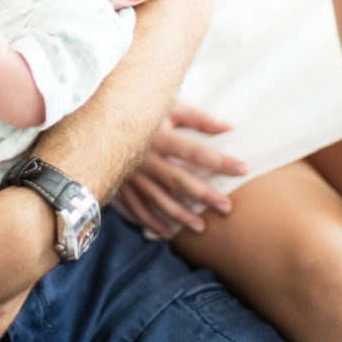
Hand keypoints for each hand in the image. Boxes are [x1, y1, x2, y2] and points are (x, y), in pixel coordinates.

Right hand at [118, 104, 246, 237]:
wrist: (99, 120)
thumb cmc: (140, 111)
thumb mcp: (168, 107)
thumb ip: (198, 118)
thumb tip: (230, 127)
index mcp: (157, 135)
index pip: (193, 151)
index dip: (218, 160)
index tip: (242, 168)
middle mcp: (144, 156)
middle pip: (178, 179)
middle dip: (203, 194)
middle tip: (226, 207)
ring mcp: (131, 173)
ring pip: (157, 198)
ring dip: (179, 215)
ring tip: (201, 227)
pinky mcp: (121, 183)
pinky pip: (135, 206)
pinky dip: (150, 221)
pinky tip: (166, 233)